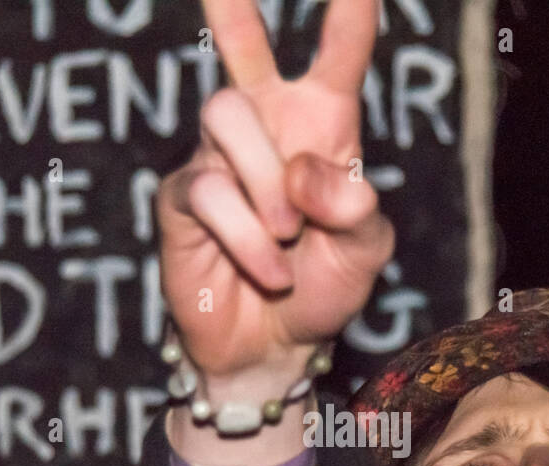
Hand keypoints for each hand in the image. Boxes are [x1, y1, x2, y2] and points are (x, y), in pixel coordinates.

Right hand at [159, 0, 393, 386]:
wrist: (277, 348)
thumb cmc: (324, 286)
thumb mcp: (364, 249)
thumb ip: (353, 206)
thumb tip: (304, 174)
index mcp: (323, 128)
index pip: (338, 58)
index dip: (348, 16)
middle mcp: (267, 131)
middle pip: (244, 49)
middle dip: (232, 9)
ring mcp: (217, 160)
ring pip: (225, 114)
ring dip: (267, 181)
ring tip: (290, 234)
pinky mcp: (184, 199)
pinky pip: (211, 191)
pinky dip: (251, 238)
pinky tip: (273, 269)